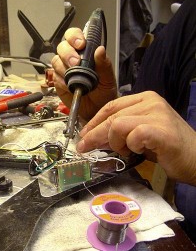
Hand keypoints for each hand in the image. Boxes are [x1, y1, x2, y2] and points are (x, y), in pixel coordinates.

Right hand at [51, 27, 116, 120]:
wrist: (98, 110)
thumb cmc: (104, 92)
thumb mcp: (108, 78)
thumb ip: (104, 64)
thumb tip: (100, 49)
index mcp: (85, 52)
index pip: (75, 36)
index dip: (74, 37)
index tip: (81, 44)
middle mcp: (72, 58)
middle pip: (62, 47)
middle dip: (68, 53)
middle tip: (75, 63)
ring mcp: (63, 69)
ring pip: (56, 61)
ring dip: (64, 68)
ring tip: (74, 78)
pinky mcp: (58, 82)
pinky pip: (55, 77)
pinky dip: (61, 81)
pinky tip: (70, 87)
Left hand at [77, 91, 195, 184]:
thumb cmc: (168, 148)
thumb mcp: (140, 134)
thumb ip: (120, 132)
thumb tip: (94, 138)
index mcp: (145, 98)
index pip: (111, 106)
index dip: (93, 121)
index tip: (83, 135)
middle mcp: (151, 102)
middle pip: (111, 116)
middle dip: (94, 134)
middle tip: (85, 148)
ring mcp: (157, 114)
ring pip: (117, 124)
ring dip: (114, 142)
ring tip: (125, 151)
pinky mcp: (161, 130)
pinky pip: (133, 135)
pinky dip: (130, 146)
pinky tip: (137, 151)